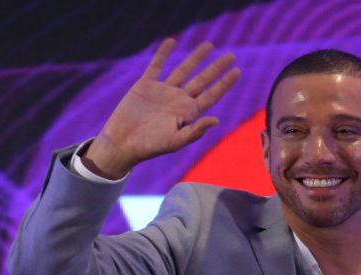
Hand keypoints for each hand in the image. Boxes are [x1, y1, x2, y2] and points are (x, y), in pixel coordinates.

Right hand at [83, 38, 239, 178]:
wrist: (122, 143)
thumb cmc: (150, 147)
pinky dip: (163, 53)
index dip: (224, 84)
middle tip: (232, 56)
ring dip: (196, 57)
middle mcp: (178, 100)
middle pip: (202, 80)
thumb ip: (195, 131)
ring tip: (209, 45)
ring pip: (183, 70)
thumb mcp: (175, 141)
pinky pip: (156, 65)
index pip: (211, 95)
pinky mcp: (145, 85)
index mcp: (188, 113)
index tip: (237, 71)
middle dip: (216, 68)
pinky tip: (172, 41)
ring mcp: (163, 91)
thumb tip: (217, 120)